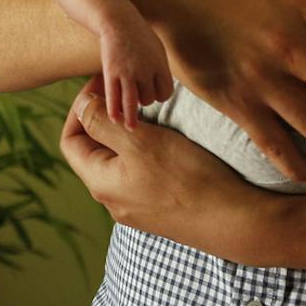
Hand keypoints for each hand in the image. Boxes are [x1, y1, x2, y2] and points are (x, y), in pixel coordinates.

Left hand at [60, 78, 259, 253]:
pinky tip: (168, 139)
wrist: (235, 221)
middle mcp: (113, 199)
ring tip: (150, 112)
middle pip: (94, 149)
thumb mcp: (140, 142)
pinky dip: (147, 150)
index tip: (105, 83)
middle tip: (128, 93)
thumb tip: (81, 105)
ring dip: (128, 133)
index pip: (70, 139)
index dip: (80, 107)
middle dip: (106, 117)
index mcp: (100, 183)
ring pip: (121, 160)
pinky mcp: (161, 208)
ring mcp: (137, 207)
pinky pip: (142, 173)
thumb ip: (103, 122)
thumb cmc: (186, 178)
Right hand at [97, 18, 172, 129]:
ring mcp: (128, 73)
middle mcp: (146, 70)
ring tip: (130, 129)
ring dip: (132, 118)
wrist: (118, 21)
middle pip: (148, 98)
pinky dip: (114, 110)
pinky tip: (114, 119)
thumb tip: (162, 89)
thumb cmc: (139, 35)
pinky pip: (114, 96)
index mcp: (160, 65)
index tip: (152, 95)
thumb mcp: (157, 49)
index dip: (159, 97)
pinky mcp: (112, 73)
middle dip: (143, 100)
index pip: (165, 93)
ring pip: (133, 102)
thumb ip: (160, 70)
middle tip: (136, 98)